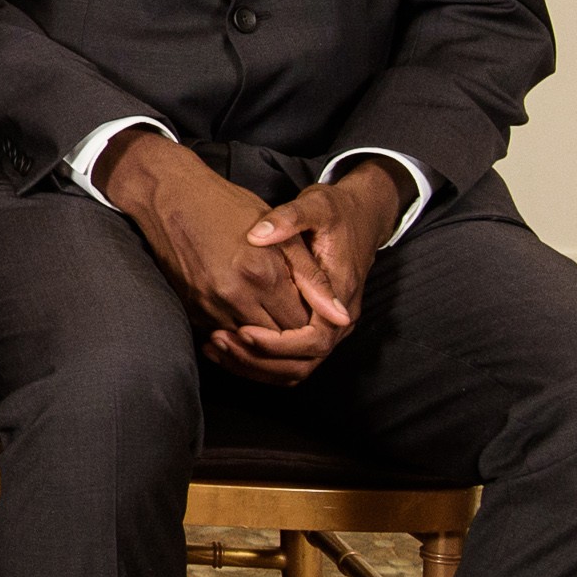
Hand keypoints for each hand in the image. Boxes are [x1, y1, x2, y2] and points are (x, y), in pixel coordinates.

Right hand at [96, 129, 338, 380]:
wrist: (170, 196)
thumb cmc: (229, 207)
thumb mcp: (282, 235)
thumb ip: (314, 278)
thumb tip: (342, 317)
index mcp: (264, 274)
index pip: (302, 326)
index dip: (312, 325)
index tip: (311, 312)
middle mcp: (235, 295)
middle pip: (276, 340)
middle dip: (289, 338)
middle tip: (293, 321)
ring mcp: (208, 304)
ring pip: (248, 344)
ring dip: (262, 340)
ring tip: (269, 321)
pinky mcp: (190, 307)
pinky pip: (222, 335)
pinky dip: (236, 333)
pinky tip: (242, 317)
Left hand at [218, 164, 400, 382]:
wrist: (362, 216)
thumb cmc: (337, 211)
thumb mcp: (315, 206)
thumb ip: (287, 221)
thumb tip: (256, 236)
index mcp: (340, 296)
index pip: (313, 341)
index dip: (276, 343)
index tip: (240, 330)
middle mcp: (339, 321)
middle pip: (301, 365)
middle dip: (258, 359)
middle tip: (217, 342)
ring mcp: (329, 328)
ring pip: (293, 370)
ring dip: (255, 365)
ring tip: (215, 346)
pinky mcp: (315, 328)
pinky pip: (289, 361)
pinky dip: (259, 361)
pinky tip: (225, 346)